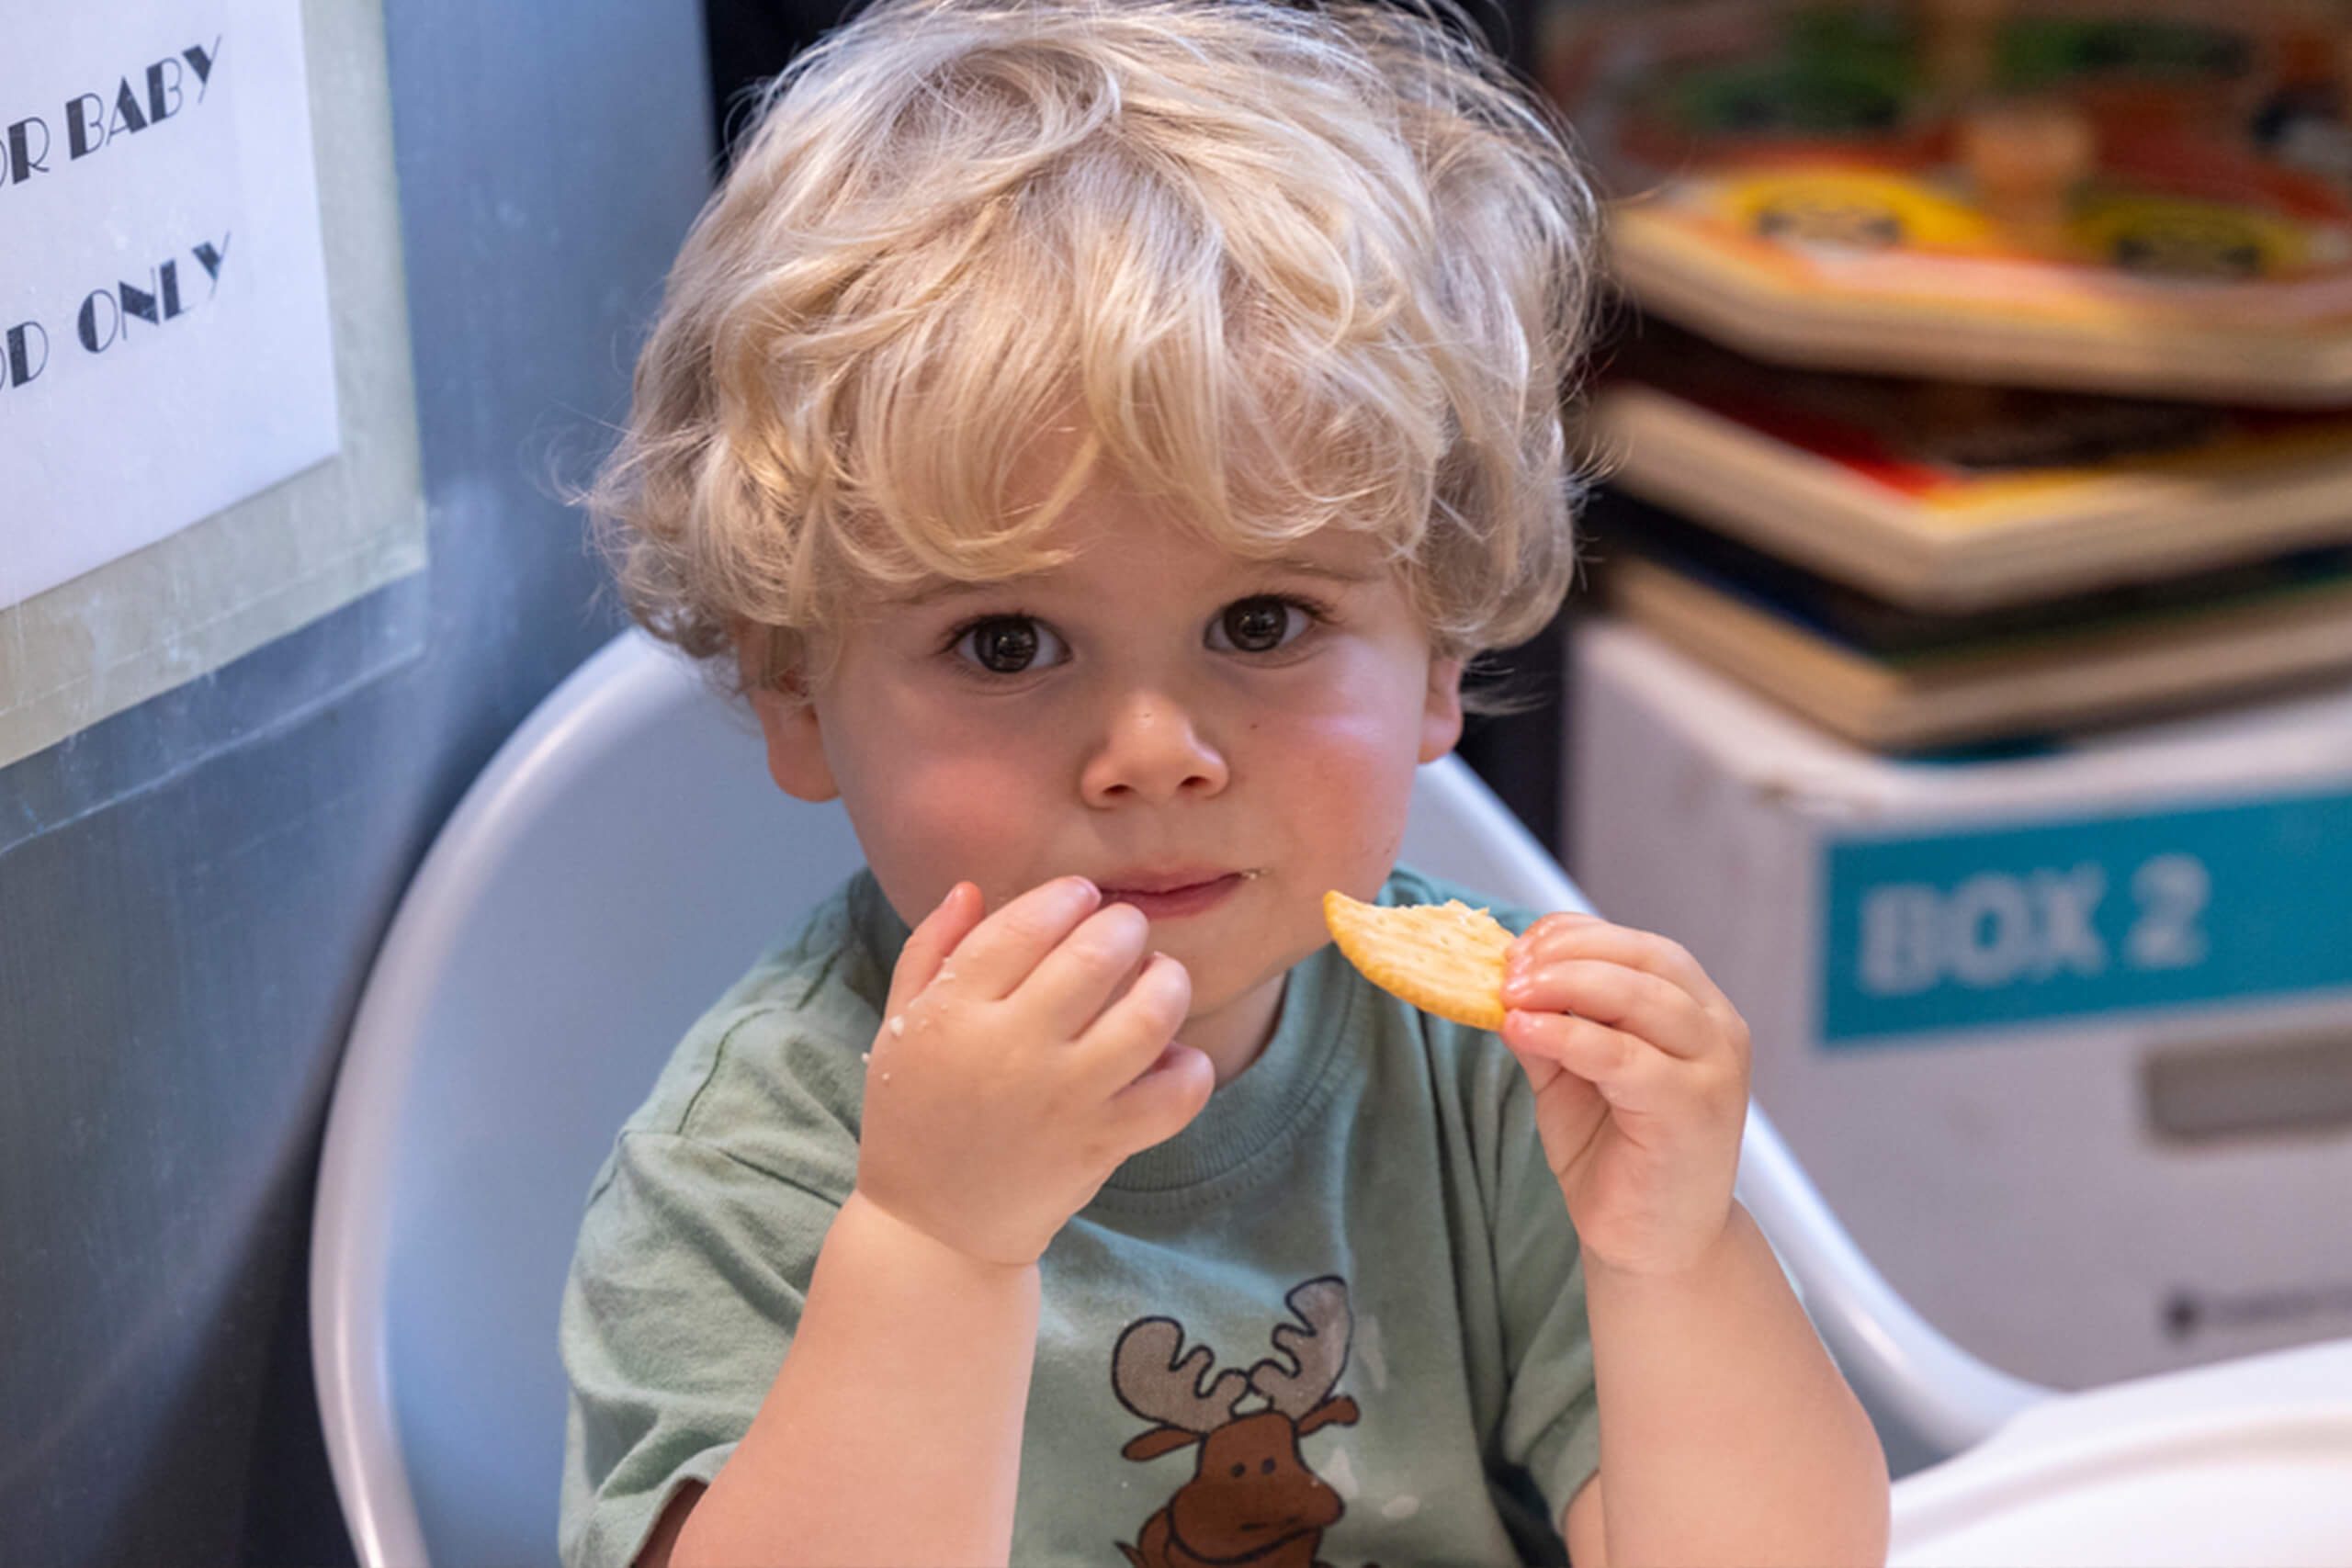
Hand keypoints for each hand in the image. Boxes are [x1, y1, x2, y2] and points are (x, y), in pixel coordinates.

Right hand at [853, 877, 1213, 1266]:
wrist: (935, 1229)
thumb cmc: (918, 1115)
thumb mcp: (902, 1025)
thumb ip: (930, 950)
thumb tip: (971, 887)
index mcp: (953, 1013)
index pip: (1023, 926)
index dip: (1065, 897)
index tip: (1080, 897)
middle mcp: (1010, 1051)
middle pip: (1095, 956)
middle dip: (1123, 926)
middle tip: (1124, 931)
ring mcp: (1063, 1099)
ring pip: (1147, 1016)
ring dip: (1167, 981)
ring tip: (1160, 978)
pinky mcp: (1103, 1144)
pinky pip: (1175, 1095)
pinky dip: (1189, 1068)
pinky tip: (1171, 1056)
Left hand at [1499, 914, 1750, 1277]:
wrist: (1655, 1245)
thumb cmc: (1619, 1157)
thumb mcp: (1572, 1077)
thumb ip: (1548, 1028)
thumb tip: (1500, 980)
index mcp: (1696, 1011)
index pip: (1639, 948)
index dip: (1576, 937)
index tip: (1517, 948)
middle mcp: (1717, 1031)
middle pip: (1642, 962)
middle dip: (1567, 955)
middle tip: (1507, 971)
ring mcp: (1713, 1070)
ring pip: (1638, 999)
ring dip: (1565, 985)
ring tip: (1509, 994)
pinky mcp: (1692, 1110)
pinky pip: (1624, 1057)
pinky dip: (1567, 1036)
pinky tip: (1523, 1030)